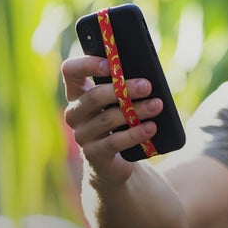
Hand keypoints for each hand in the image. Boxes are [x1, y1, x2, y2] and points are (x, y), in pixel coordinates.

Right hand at [62, 55, 163, 186]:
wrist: (114, 162)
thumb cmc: (119, 122)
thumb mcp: (119, 102)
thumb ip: (124, 87)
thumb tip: (147, 77)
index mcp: (77, 93)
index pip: (70, 71)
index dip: (87, 64)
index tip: (110, 64)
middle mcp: (75, 113)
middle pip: (94, 96)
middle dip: (123, 89)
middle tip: (147, 86)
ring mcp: (81, 135)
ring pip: (108, 119)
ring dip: (136, 110)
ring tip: (156, 105)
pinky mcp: (93, 154)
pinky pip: (114, 142)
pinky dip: (134, 134)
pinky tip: (150, 128)